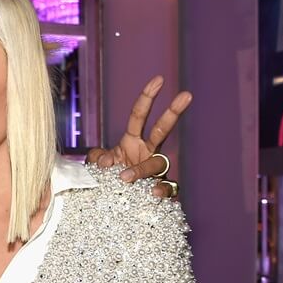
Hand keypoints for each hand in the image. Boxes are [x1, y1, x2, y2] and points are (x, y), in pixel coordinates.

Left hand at [86, 75, 191, 197]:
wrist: (114, 202)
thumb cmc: (108, 178)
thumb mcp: (98, 165)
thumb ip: (96, 158)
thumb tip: (103, 161)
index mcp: (132, 141)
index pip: (140, 115)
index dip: (148, 98)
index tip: (158, 80)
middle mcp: (147, 152)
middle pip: (162, 129)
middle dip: (173, 111)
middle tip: (186, 95)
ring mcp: (155, 171)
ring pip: (158, 163)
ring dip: (141, 169)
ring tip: (124, 177)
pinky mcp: (160, 189)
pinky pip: (167, 188)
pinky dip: (161, 191)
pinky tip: (153, 194)